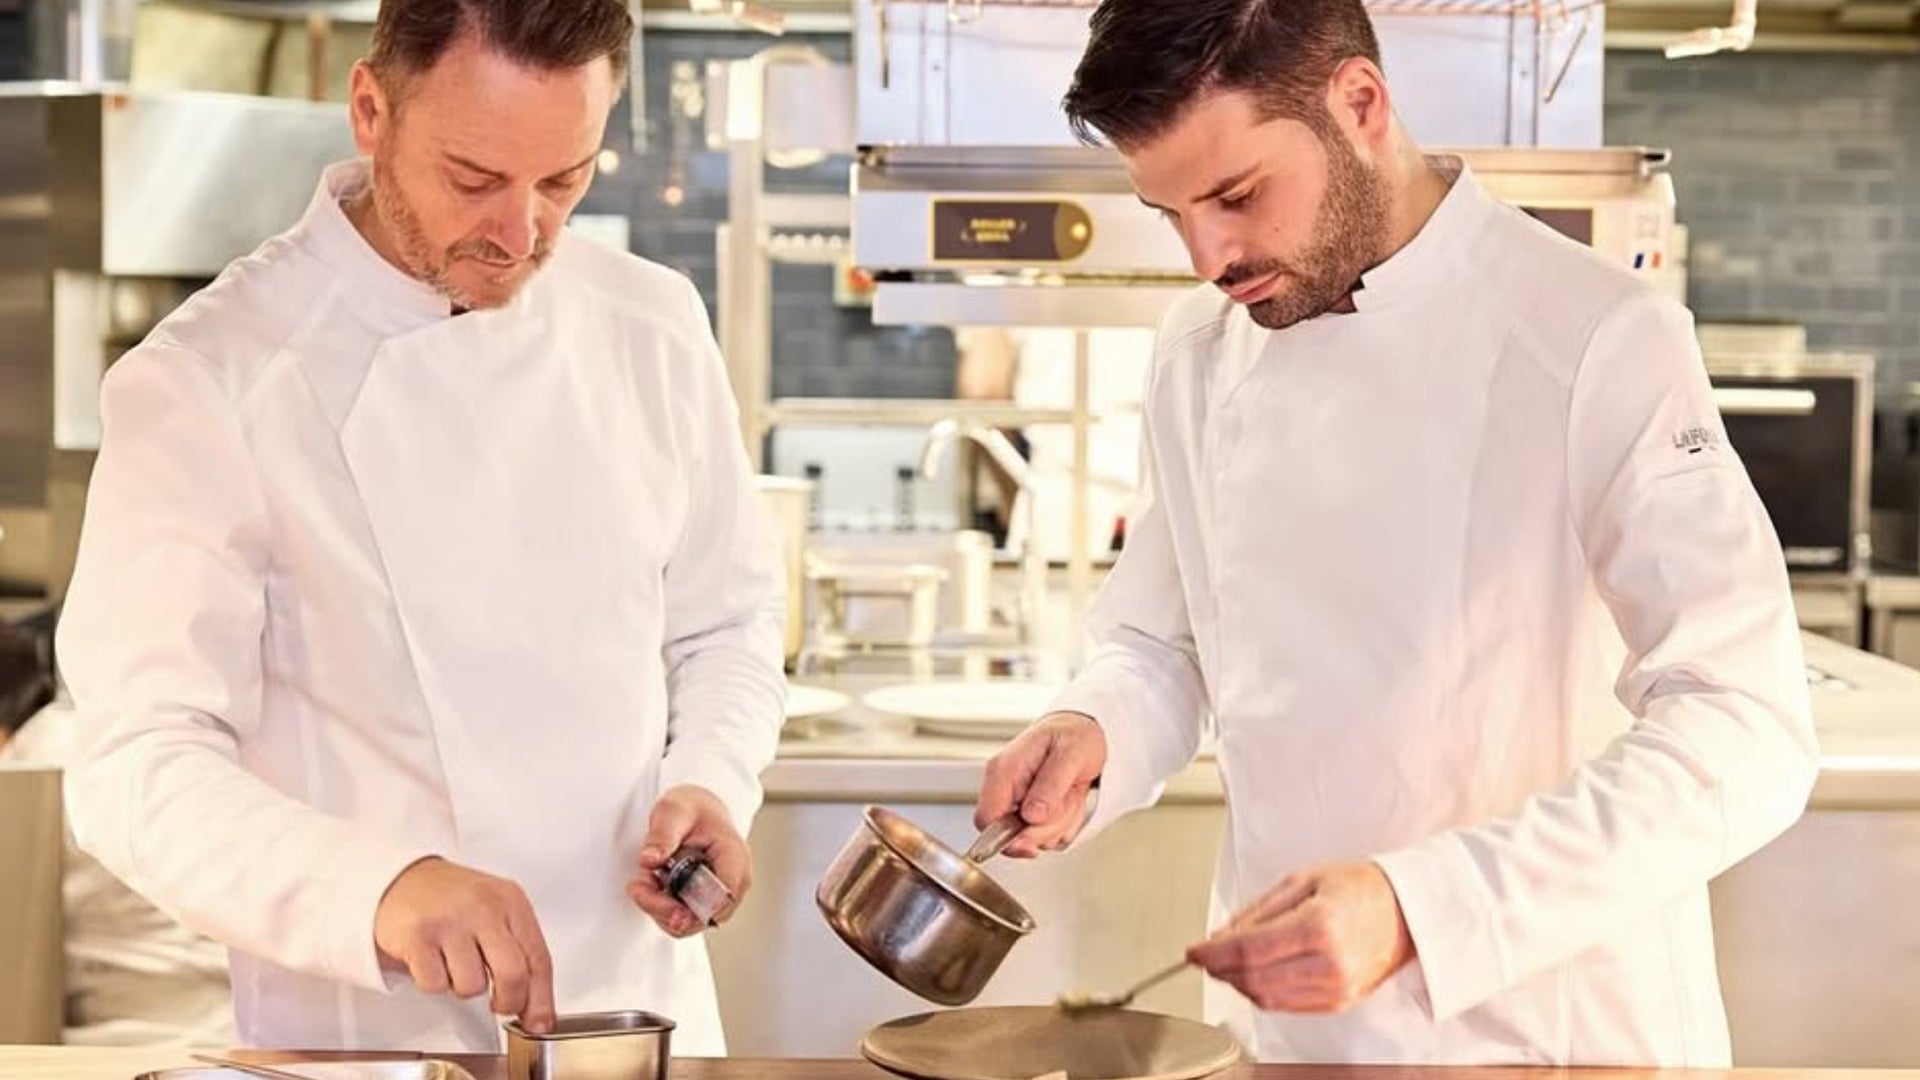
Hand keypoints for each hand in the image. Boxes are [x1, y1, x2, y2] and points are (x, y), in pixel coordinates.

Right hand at [373, 857, 555, 1032]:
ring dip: (463, 986)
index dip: (541, 998)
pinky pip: (436, 985)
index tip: (539, 1021)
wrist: (404, 878)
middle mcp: (484, 908)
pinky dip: (435, 982)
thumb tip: (535, 1009)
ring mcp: (451, 921)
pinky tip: (432, 959)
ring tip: (455, 963)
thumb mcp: (497, 913)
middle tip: (500, 1005)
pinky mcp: (418, 936)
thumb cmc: (455, 900)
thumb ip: (519, 952)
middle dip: (508, 1002)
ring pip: (472, 986)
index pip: (539, 958)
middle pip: (513, 975)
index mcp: (511, 901)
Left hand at [626, 785, 750, 936]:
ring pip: (690, 923)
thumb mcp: (673, 812)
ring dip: (659, 909)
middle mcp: (733, 882)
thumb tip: (649, 860)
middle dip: (666, 908)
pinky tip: (650, 887)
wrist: (698, 812)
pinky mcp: (706, 903)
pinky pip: (684, 919)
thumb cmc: (692, 810)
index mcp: (734, 857)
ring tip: (642, 881)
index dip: (694, 908)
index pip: (723, 897)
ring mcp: (721, 896)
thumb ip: (662, 835)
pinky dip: (662, 909)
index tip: (663, 900)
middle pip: (704, 917)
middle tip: (639, 885)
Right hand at [974, 711, 1105, 857]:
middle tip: (1067, 799)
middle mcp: (1005, 787)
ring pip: (1032, 838)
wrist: (1083, 731)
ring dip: (1059, 824)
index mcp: (1003, 770)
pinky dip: (1063, 824)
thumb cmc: (1074, 736)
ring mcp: (1018, 801)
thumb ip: (1050, 785)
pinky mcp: (1031, 812)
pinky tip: (1068, 801)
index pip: (986, 819)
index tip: (1033, 844)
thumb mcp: (1070, 755)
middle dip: (1046, 828)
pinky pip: (1046, 835)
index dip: (1006, 839)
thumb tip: (1031, 816)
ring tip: (1069, 794)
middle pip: (1011, 835)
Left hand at [1187, 861, 1414, 1012]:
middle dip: (1219, 969)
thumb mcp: (1301, 881)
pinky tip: (1254, 973)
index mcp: (1318, 927)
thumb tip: (1220, 937)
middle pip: (1252, 979)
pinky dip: (1261, 991)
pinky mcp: (1337, 1002)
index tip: (1192, 950)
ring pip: (1265, 997)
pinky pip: (1284, 1004)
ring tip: (1227, 962)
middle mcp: (1328, 964)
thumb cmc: (1358, 888)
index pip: (1248, 951)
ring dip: (1237, 982)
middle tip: (1204, 955)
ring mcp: (1335, 989)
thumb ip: (1257, 911)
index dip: (1212, 954)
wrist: (1406, 911)